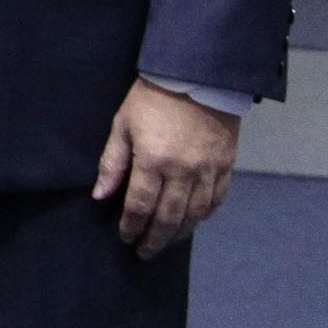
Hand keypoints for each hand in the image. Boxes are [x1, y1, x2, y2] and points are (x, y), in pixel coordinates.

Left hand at [96, 78, 239, 258]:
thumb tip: (101, 196)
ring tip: (168, 242)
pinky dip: (205, 214)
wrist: (197, 75)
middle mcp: (183, 171)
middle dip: (155, 238)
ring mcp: (208, 169)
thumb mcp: (123, 125)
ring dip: (180, 232)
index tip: (126, 238)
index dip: (132, 226)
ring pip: (195, 213)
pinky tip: (195, 221)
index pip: (140, 205)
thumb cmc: (152, 98)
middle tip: (145, 252)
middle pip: (169, 217)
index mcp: (153, 161)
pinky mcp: (226, 163)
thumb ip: (112, 163)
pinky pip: (217, 198)